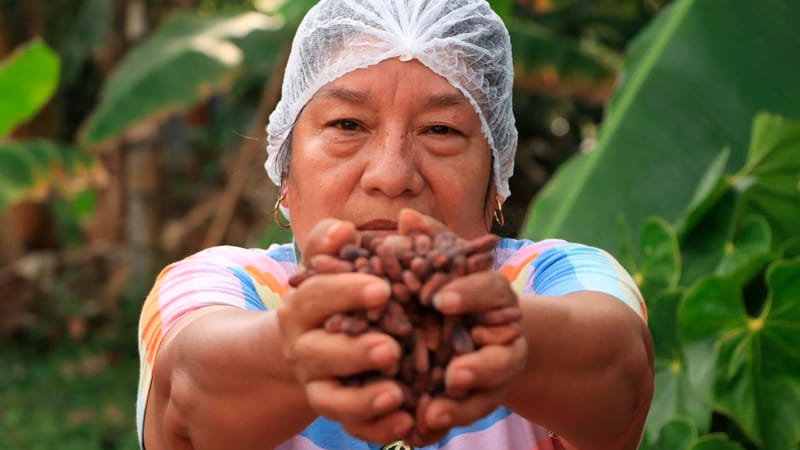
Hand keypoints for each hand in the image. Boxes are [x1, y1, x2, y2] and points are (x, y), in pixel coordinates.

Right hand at [277, 219, 414, 442]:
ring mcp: (318, 384)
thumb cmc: (336, 293)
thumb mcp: (330, 264)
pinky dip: (378, 430)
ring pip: (332, 399)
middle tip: (391, 348)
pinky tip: (408, 424)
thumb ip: (331, 243)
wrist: (316, 342)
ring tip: (397, 394)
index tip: (382, 289)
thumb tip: (344, 228)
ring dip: (364, 399)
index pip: (317, 295)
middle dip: (355, 351)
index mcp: (301, 306)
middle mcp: (304, 348)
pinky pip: (355, 428)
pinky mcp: (339, 412)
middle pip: (321, 352)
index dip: (345, 292)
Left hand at [396, 209, 527, 445]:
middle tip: (453, 375)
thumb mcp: (445, 262)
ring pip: (487, 394)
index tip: (439, 299)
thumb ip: (429, 241)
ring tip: (433, 415)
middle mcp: (504, 337)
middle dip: (479, 367)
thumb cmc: (455, 287)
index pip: (490, 290)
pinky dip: (444, 426)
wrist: (482, 330)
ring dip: (462, 407)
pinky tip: (418, 434)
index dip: (468, 294)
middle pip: (500, 355)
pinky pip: (465, 416)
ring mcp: (495, 372)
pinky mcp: (478, 400)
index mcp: (496, 297)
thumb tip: (405, 218)